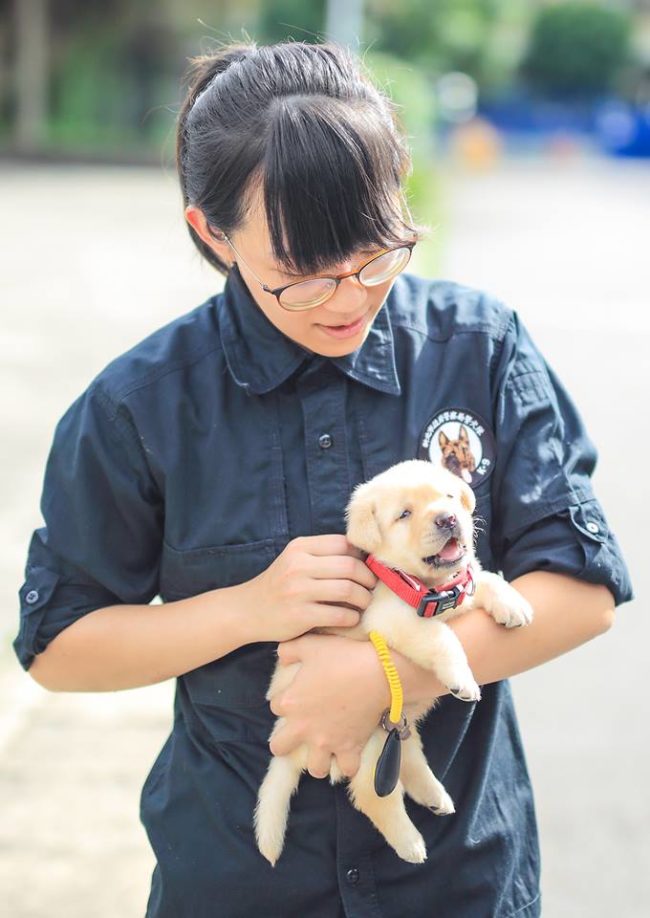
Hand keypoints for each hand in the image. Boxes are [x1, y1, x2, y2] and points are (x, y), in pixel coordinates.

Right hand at [241, 535, 376, 642]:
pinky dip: (352, 617)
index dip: (360, 555)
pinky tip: (351, 618)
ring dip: (364, 598)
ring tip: (364, 603)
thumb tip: (363, 556)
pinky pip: (339, 615)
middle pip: (349, 566)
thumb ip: (322, 555)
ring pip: (348, 589)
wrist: (247, 611)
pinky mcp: (300, 616)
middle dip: (368, 578)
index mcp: (299, 548)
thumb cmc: (279, 585)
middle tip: (371, 587)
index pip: (342, 543)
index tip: (366, 567)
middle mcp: (298, 566)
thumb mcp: (294, 561)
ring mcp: (298, 591)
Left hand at [268, 634, 389, 778]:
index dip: (287, 699)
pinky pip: (347, 769)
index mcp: (292, 702)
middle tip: (300, 731)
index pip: (276, 706)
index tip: (299, 693)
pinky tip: (349, 754)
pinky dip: (348, 764)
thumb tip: (282, 656)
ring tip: (325, 748)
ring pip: (314, 767)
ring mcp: (327, 741)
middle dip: (286, 741)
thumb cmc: (343, 656)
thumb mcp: (310, 644)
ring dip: (317, 759)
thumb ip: (289, 649)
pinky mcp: (350, 749)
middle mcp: (304, 727)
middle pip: (279, 747)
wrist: (378, 672)